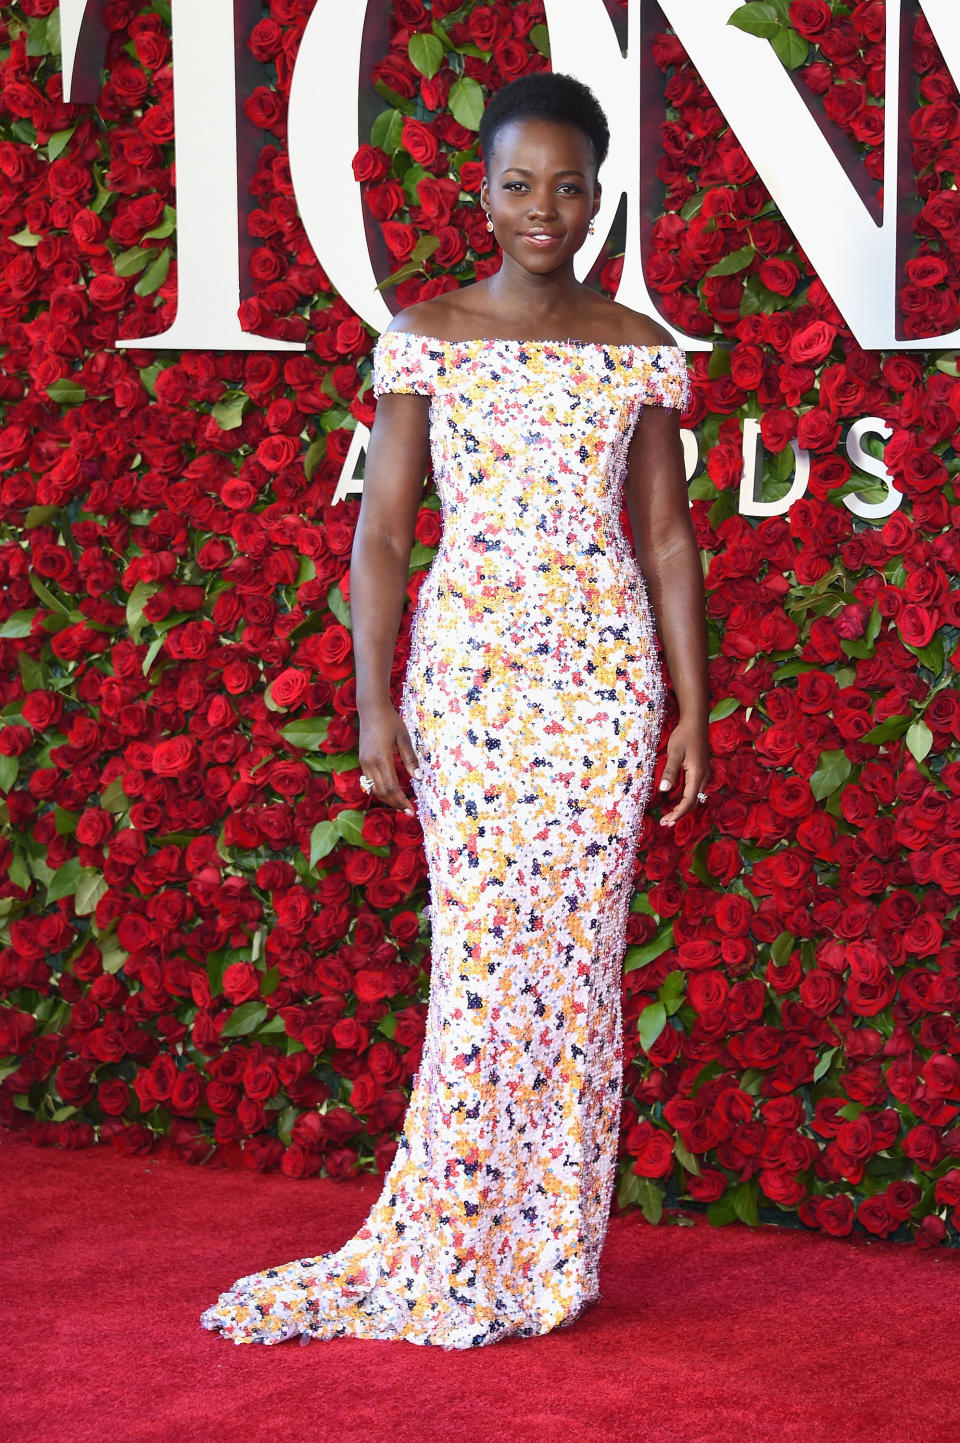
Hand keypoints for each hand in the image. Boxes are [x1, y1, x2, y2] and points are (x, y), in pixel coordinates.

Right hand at [358, 701, 420, 815]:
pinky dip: (380, 790)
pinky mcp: (362, 760)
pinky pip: (370, 782)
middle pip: (382, 792)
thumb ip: (411, 759)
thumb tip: (419, 778)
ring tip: (401, 805)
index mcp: (382, 758)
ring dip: (387, 799)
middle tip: (408, 811)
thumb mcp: (404, 738)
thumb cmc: (390, 721)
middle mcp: (370, 763)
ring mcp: (364, 762)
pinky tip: (391, 792)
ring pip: (374, 789)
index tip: (411, 810)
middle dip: (395, 804)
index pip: (391, 787)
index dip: (401, 801)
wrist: (371, 709)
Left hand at [657, 715, 710, 827]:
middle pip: (693, 803)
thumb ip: (670, 771)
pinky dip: (686, 799)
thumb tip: (663, 790)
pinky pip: (695, 790)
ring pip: (695, 798)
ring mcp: (704, 774)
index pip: (689, 801)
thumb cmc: (684, 735)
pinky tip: (675, 800)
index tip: (666, 821)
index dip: (678, 813)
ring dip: (683, 808)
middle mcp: (704, 777)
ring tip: (669, 815)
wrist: (696, 722)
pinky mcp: (702, 771)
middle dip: (680, 814)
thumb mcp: (674, 753)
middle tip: (665, 823)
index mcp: (697, 774)